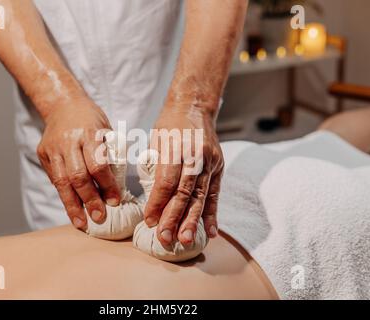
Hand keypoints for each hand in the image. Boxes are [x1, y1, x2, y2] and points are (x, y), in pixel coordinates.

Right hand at [37, 96, 120, 228]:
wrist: (63, 103)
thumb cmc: (91, 119)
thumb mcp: (106, 130)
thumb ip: (110, 155)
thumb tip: (116, 187)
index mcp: (89, 133)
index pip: (98, 165)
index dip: (107, 185)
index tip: (115, 201)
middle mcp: (69, 141)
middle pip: (78, 176)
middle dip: (90, 200)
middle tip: (99, 217)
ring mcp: (53, 148)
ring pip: (62, 181)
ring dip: (72, 205)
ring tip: (81, 222)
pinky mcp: (43, 154)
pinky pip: (54, 179)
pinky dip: (64, 195)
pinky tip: (72, 208)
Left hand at [145, 105, 223, 245]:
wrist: (194, 106)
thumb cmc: (169, 125)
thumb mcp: (156, 142)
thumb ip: (157, 170)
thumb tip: (154, 201)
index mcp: (175, 147)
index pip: (166, 182)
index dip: (157, 204)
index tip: (149, 221)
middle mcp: (195, 155)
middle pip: (184, 192)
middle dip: (174, 218)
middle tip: (166, 238)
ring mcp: (210, 161)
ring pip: (200, 195)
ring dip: (192, 220)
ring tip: (185, 239)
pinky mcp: (219, 166)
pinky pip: (215, 193)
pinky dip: (212, 213)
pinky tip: (210, 231)